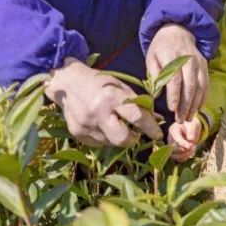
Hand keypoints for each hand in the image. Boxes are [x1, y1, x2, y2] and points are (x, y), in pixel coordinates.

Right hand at [45, 58, 162, 146]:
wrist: (67, 83)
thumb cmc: (99, 82)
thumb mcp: (120, 86)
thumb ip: (138, 103)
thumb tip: (157, 119)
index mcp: (111, 97)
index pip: (136, 117)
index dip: (150, 128)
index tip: (158, 135)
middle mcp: (98, 113)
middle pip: (122, 139)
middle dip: (133, 139)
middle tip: (135, 134)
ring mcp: (86, 125)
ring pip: (111, 142)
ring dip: (118, 136)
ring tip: (114, 123)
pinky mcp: (77, 133)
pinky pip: (98, 143)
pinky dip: (105, 137)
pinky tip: (101, 125)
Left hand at [146, 24, 207, 122]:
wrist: (178, 31)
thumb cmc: (161, 48)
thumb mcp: (151, 58)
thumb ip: (154, 76)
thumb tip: (156, 95)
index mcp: (171, 56)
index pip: (175, 78)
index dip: (174, 94)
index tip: (172, 108)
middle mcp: (188, 59)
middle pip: (189, 85)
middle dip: (185, 105)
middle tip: (180, 119)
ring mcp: (199, 62)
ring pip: (200, 86)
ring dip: (195, 104)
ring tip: (188, 117)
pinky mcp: (205, 66)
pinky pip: (206, 84)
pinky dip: (203, 98)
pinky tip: (197, 108)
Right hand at [168, 119, 202, 161]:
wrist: (191, 129)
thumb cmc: (191, 126)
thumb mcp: (192, 125)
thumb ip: (191, 131)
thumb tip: (191, 139)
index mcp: (173, 130)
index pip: (175, 138)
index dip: (182, 143)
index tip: (190, 146)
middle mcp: (170, 139)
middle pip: (173, 148)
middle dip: (184, 150)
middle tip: (193, 147)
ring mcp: (171, 147)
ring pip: (174, 155)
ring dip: (185, 155)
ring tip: (193, 149)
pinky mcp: (174, 152)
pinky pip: (178, 159)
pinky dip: (185, 157)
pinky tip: (191, 152)